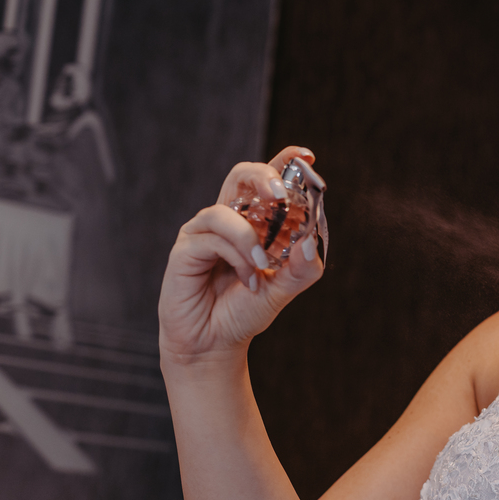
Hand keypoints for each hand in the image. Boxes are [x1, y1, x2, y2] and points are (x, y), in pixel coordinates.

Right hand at [158, 146, 324, 365]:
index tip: (307, 155)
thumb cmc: (245, 311)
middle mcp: (228, 219)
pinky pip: (213, 238)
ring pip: (226, 210)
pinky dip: (236, 256)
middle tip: (281, 195)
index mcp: (253, 221)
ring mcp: (204, 232)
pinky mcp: (186, 249)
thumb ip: (303, 267)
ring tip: (262, 266)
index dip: (285, 161)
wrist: (215, 344)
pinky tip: (248, 279)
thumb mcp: (284, 289)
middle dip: (263, 176)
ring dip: (250, 238)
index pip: (267, 181)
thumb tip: (311, 242)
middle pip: (241, 175)